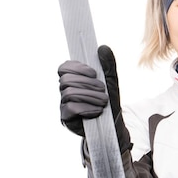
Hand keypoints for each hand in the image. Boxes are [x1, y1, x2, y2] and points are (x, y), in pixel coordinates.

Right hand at [58, 46, 134, 177]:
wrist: (113, 129)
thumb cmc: (110, 106)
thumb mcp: (112, 85)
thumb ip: (108, 68)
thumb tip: (102, 48)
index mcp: (74, 81)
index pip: (64, 68)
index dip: (77, 67)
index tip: (93, 72)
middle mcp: (65, 92)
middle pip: (66, 80)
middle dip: (86, 83)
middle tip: (102, 89)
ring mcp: (64, 106)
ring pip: (68, 93)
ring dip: (89, 96)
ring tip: (103, 102)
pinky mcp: (66, 119)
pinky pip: (70, 108)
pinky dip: (86, 107)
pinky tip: (97, 111)